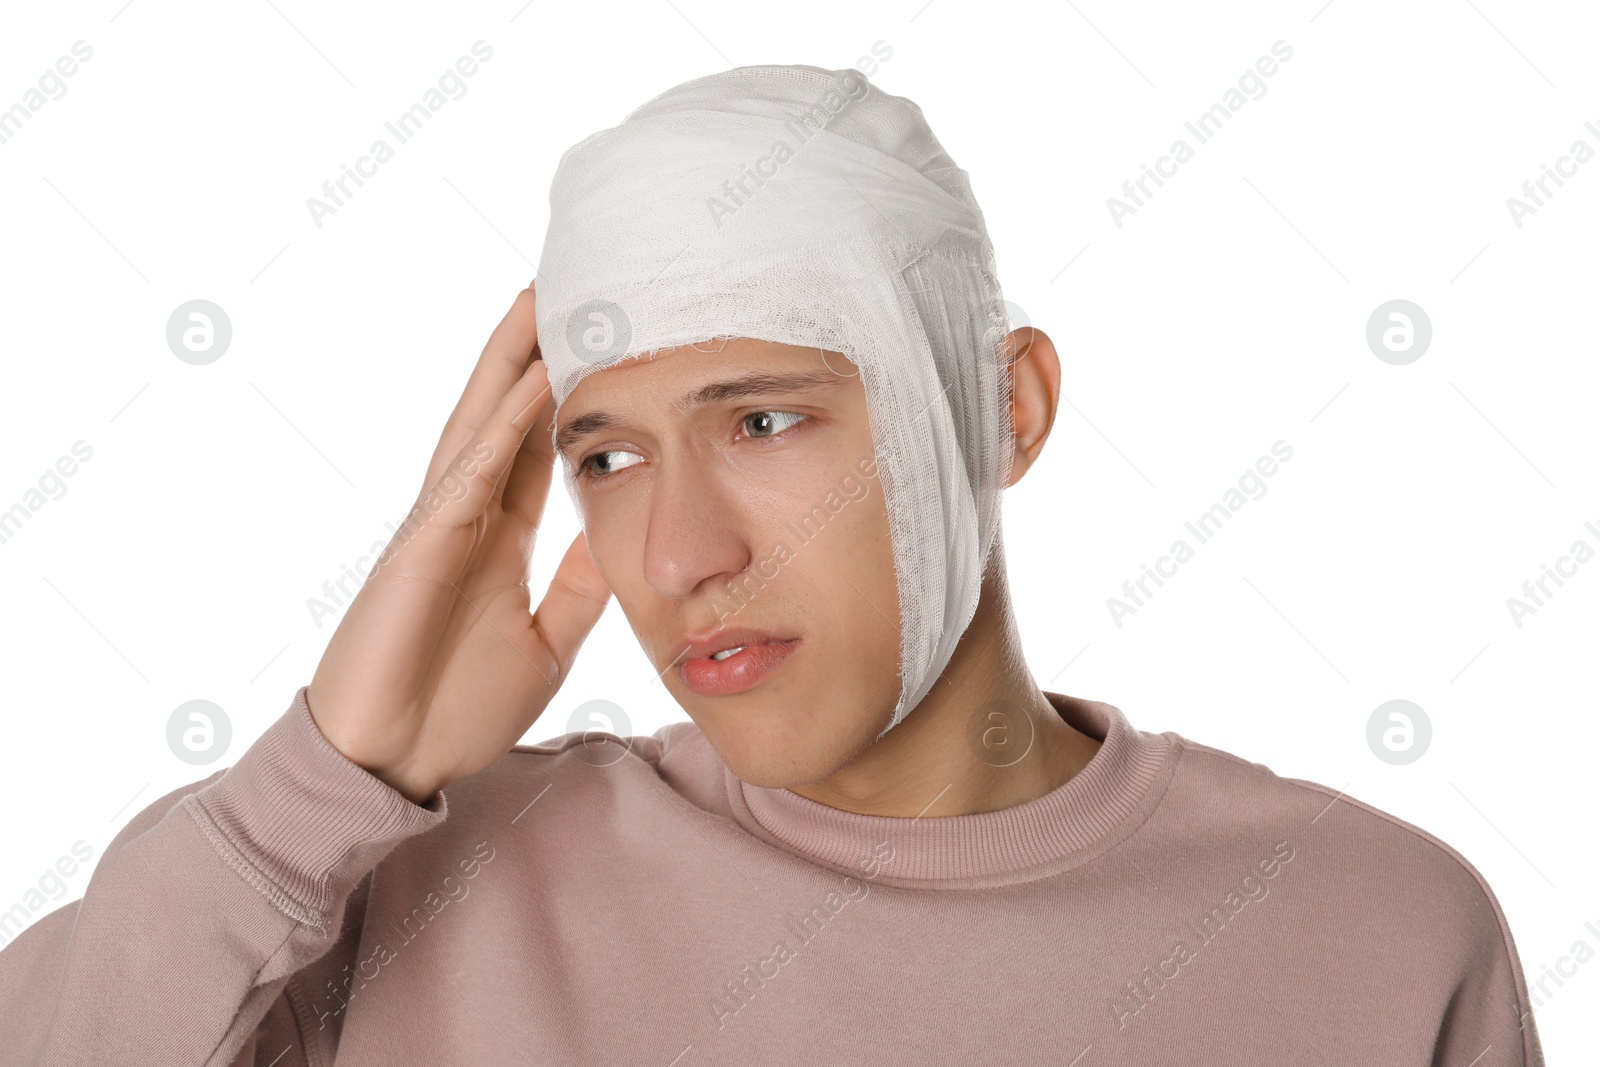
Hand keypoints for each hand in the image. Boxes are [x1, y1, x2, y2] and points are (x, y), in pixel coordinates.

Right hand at [306, 281, 610, 802]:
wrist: (396, 764)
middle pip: (505, 413)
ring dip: (512, 360)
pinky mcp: (420, 549)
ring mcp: (439, 526)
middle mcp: (467, 517)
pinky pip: (466, 475)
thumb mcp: (547, 642)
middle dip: (534, 350)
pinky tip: (529, 381)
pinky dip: (498, 427)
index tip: (600, 341)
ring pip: (480, 424)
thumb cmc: (456, 708)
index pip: (536, 446)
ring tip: (544, 296)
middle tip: (570, 284)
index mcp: (497, 538)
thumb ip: (578, 590)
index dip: (565, 392)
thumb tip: (617, 540)